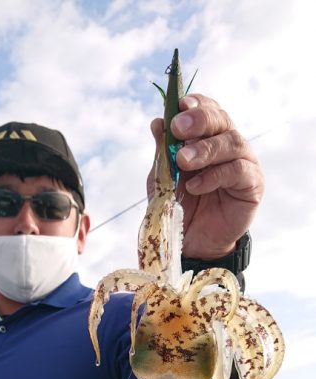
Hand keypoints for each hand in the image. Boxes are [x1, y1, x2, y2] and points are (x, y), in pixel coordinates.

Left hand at [148, 94, 263, 258]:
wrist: (192, 242)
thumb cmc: (179, 206)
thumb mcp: (163, 177)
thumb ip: (163, 151)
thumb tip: (157, 122)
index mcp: (208, 137)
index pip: (208, 110)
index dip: (197, 104)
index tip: (180, 105)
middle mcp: (228, 145)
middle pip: (222, 120)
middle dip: (200, 120)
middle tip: (179, 128)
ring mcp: (244, 163)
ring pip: (232, 142)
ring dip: (206, 149)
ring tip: (183, 161)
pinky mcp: (253, 185)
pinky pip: (237, 171)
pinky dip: (214, 176)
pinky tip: (195, 186)